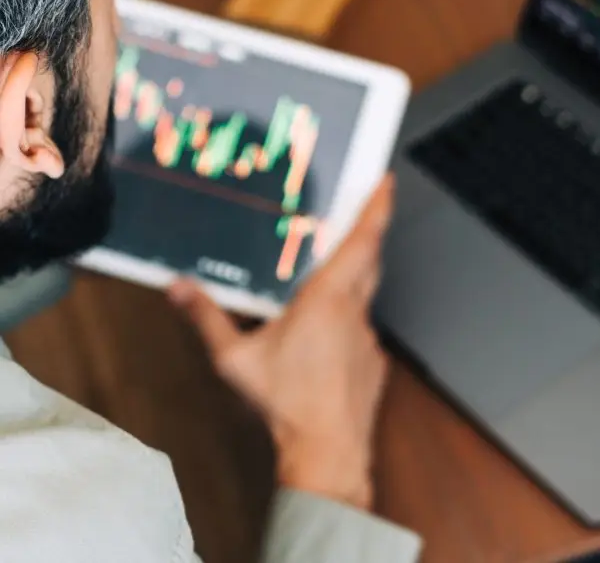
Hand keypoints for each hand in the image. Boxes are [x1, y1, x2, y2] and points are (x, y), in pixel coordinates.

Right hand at [167, 176, 394, 509]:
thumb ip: (206, 318)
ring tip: (325, 285)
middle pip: (370, 259)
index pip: (361, 241)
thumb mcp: (235, 359)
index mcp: (326, 299)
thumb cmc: (284, 403)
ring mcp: (368, 338)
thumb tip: (175, 287)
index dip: (377, 208)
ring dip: (353, 280)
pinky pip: (363, 328)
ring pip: (366, 295)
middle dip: (367, 233)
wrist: (327, 454)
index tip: (387, 181)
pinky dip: (348, 321)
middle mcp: (354, 311)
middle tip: (357, 215)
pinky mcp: (374, 362)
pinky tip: (324, 340)